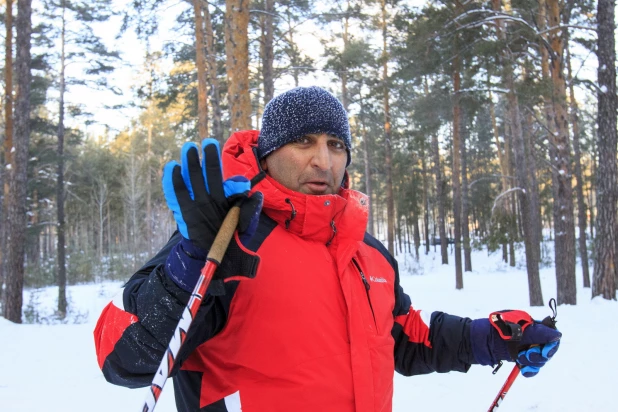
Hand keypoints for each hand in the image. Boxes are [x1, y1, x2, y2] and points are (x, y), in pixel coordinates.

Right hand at [162, 138, 261, 291]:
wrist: (212, 261)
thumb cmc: (231, 245)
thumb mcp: (245, 231)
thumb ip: (250, 214)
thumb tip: (256, 195)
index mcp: (229, 202)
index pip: (232, 188)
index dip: (235, 184)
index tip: (240, 185)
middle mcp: (213, 199)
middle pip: (211, 176)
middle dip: (209, 159)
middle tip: (209, 143)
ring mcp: (197, 204)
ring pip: (194, 180)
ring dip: (191, 164)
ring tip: (189, 148)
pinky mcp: (184, 212)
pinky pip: (178, 195)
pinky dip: (174, 182)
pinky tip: (172, 168)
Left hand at [470, 311, 560, 376]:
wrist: (475, 342)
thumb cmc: (492, 331)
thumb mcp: (516, 331)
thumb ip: (537, 333)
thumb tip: (558, 334)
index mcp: (530, 325)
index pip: (551, 335)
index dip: (550, 345)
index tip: (542, 350)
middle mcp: (530, 336)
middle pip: (547, 349)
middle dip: (539, 355)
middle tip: (525, 356)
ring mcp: (524, 347)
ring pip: (540, 359)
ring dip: (533, 363)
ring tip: (520, 361)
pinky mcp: (519, 357)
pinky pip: (531, 366)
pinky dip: (530, 370)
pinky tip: (523, 371)